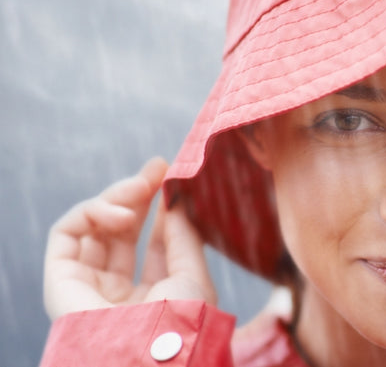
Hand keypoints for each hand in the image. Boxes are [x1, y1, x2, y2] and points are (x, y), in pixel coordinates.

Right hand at [43, 158, 216, 319]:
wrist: (151, 352)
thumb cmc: (179, 322)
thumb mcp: (193, 274)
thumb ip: (182, 236)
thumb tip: (176, 200)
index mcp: (152, 296)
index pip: (152, 243)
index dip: (160, 208)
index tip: (170, 174)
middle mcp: (117, 293)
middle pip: (121, 231)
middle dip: (137, 194)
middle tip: (155, 168)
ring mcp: (88, 287)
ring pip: (93, 227)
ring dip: (116, 198)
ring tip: (140, 189)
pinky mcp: (60, 280)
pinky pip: (66, 232)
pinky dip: (91, 211)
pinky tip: (119, 210)